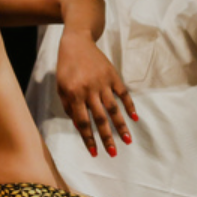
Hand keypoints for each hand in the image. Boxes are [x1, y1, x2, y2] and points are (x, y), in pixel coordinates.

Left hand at [55, 33, 136, 156]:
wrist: (77, 42)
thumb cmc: (66, 67)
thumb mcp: (61, 87)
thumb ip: (68, 106)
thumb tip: (80, 126)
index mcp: (74, 94)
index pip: (83, 122)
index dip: (88, 138)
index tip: (94, 153)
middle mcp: (89, 90)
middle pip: (100, 118)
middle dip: (107, 138)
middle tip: (113, 153)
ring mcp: (103, 82)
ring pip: (113, 108)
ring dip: (121, 125)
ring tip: (128, 140)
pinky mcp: (113, 75)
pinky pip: (123, 93)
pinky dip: (129, 106)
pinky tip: (134, 118)